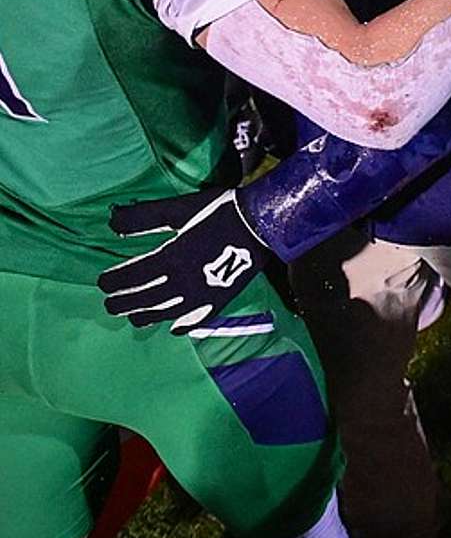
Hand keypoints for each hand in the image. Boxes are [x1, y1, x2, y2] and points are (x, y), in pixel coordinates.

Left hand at [98, 189, 268, 332]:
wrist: (261, 224)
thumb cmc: (219, 212)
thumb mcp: (180, 209)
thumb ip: (144, 217)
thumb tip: (111, 223)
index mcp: (168, 259)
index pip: (130, 277)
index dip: (112, 282)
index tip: (102, 282)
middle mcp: (179, 284)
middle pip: (141, 299)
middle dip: (121, 302)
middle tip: (109, 303)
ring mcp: (198, 297)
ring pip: (161, 314)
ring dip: (142, 316)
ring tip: (132, 316)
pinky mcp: (216, 302)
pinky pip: (193, 321)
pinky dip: (179, 326)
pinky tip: (172, 328)